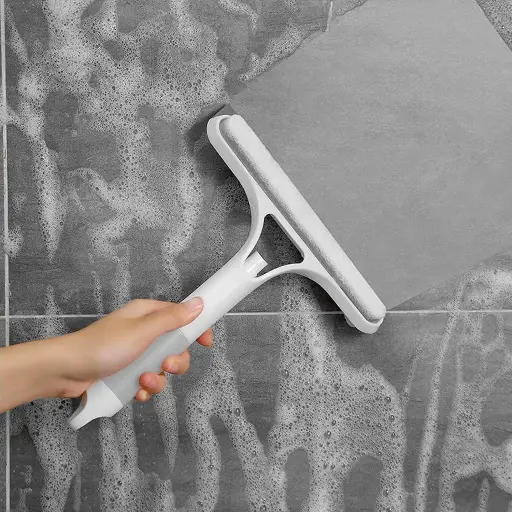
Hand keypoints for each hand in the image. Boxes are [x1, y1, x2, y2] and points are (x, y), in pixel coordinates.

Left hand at [58, 297, 211, 400]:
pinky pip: (147, 383)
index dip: (195, 329)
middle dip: (174, 361)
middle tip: (164, 365)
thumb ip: (172, 319)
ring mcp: (135, 354)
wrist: (66, 372)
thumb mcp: (142, 331)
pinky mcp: (127, 373)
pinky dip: (144, 390)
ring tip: (142, 382)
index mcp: (147, 315)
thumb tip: (197, 304)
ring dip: (157, 380)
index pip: (181, 316)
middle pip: (175, 347)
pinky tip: (135, 392)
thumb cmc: (100, 346)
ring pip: (162, 368)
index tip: (205, 342)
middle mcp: (143, 333)